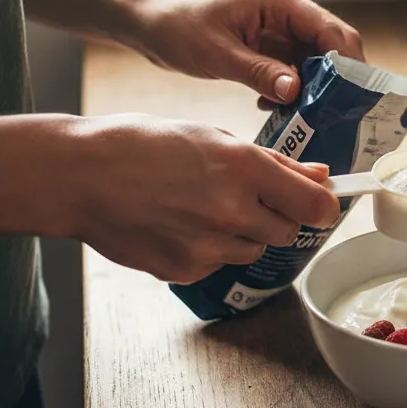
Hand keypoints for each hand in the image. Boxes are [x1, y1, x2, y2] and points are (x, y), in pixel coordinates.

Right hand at [66, 113, 341, 282]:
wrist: (82, 176)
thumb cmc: (145, 145)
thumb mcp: (216, 137)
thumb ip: (274, 163)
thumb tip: (318, 176)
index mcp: (245, 167)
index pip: (315, 204)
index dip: (324, 204)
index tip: (323, 202)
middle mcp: (233, 210)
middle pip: (288, 231)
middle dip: (280, 215)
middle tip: (250, 195)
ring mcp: (209, 245)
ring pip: (255, 249)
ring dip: (245, 232)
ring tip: (205, 205)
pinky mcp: (186, 270)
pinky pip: (220, 263)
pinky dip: (212, 248)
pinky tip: (183, 223)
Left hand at [131, 0, 363, 106]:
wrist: (149, 22)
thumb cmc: (177, 27)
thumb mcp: (216, 54)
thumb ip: (259, 72)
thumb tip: (296, 92)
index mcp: (281, 1)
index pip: (332, 31)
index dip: (348, 64)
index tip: (352, 99)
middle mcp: (288, 10)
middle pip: (332, 46)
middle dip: (335, 81)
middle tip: (335, 116)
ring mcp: (282, 26)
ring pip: (317, 60)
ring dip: (314, 89)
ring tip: (305, 116)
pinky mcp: (272, 43)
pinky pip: (296, 68)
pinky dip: (294, 89)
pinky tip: (277, 106)